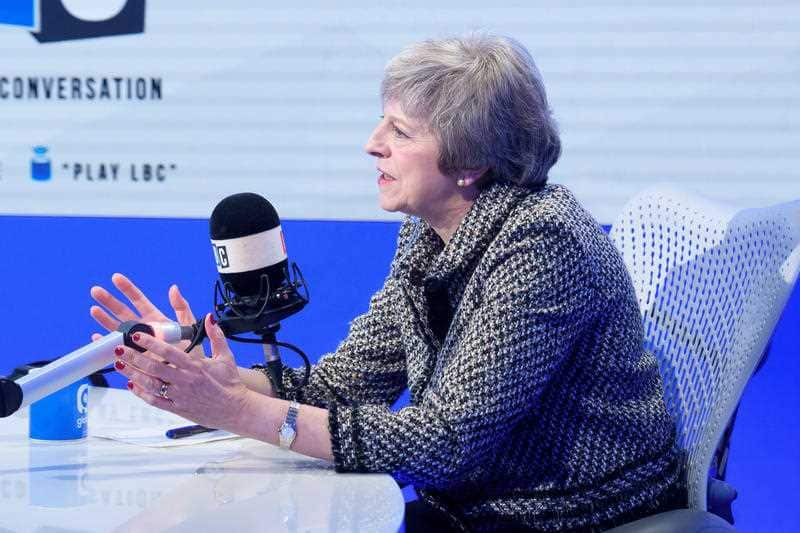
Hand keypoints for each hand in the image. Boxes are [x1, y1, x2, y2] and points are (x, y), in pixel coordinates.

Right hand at [90, 272, 204, 358]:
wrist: (188, 373)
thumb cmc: (189, 349)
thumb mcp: (188, 325)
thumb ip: (181, 307)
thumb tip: (174, 288)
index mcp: (155, 318)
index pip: (138, 300)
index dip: (127, 289)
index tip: (116, 278)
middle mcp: (143, 328)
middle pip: (122, 312)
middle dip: (109, 301)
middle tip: (96, 290)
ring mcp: (136, 342)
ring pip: (116, 328)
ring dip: (104, 319)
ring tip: (94, 310)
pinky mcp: (132, 357)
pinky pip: (115, 348)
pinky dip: (106, 343)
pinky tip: (97, 338)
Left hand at [114, 314, 253, 431]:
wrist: (236, 410)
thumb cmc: (230, 384)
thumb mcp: (226, 357)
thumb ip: (216, 336)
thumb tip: (210, 318)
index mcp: (196, 366)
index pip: (169, 352)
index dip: (151, 343)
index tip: (137, 335)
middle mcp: (185, 381)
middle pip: (154, 367)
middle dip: (134, 357)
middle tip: (119, 348)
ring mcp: (179, 396)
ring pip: (150, 384)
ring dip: (132, 374)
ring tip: (118, 364)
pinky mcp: (177, 409)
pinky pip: (155, 401)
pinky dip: (141, 393)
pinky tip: (131, 384)